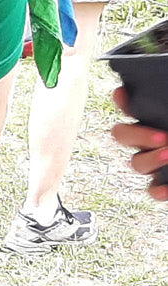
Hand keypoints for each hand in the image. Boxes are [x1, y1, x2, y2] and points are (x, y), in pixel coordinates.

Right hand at [111, 86, 167, 200]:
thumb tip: (148, 106)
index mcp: (156, 119)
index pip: (129, 105)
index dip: (122, 100)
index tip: (124, 95)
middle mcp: (152, 140)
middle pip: (122, 134)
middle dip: (138, 135)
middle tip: (163, 137)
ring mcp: (157, 163)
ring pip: (137, 163)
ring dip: (151, 159)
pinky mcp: (166, 185)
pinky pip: (153, 190)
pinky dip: (160, 190)